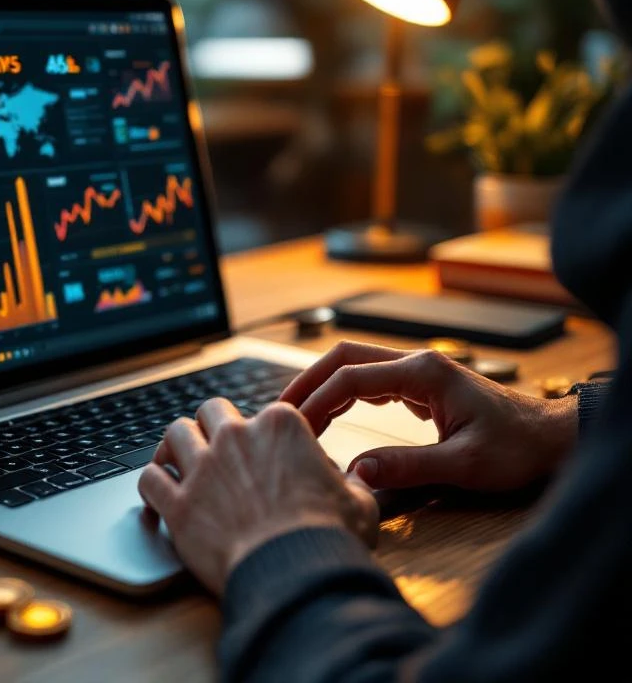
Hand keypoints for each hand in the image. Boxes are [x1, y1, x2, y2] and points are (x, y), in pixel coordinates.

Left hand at [138, 399, 377, 594]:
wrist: (296, 573)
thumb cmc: (329, 536)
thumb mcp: (358, 502)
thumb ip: (347, 482)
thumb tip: (347, 479)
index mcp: (280, 426)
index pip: (264, 413)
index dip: (262, 434)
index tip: (262, 453)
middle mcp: (236, 438)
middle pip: (210, 411)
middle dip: (211, 425)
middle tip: (213, 445)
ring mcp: (203, 469)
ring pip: (174, 434)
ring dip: (175, 446)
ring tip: (176, 459)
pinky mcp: (178, 505)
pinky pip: (149, 480)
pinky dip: (151, 485)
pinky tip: (157, 495)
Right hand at [280, 342, 578, 491]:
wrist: (551, 439)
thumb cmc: (515, 449)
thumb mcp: (462, 464)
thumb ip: (407, 467)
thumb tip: (355, 472)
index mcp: (423, 372)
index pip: (351, 377)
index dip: (316, 401)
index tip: (292, 426)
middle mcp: (416, 362)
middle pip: (343, 357)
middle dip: (307, 382)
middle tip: (279, 412)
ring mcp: (418, 369)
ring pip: (353, 364)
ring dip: (322, 386)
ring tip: (295, 415)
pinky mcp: (420, 383)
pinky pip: (368, 378)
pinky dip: (341, 392)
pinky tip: (329, 414)